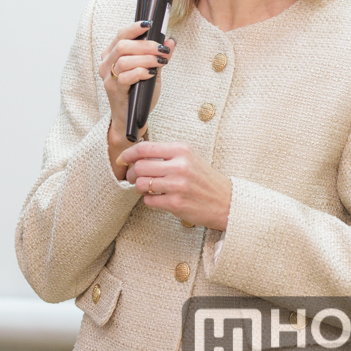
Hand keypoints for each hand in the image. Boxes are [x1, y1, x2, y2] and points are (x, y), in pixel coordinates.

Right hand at [99, 21, 175, 178]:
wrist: (132, 118)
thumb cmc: (139, 92)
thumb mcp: (152, 70)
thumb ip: (159, 55)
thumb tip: (171, 40)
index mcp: (112, 55)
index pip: (121, 35)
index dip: (135, 28)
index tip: (150, 25)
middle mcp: (106, 64)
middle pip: (123, 45)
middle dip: (145, 45)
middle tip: (162, 49)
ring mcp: (109, 78)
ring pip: (124, 60)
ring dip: (146, 58)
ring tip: (160, 61)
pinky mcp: (114, 91)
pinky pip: (126, 77)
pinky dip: (141, 72)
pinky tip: (151, 73)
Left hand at [116, 142, 231, 230]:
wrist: (226, 201)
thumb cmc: (205, 180)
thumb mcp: (189, 158)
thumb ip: (166, 155)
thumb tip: (136, 156)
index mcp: (181, 150)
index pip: (145, 148)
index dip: (128, 154)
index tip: (123, 159)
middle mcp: (179, 166)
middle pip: (139, 166)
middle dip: (131, 173)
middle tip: (133, 177)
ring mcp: (177, 185)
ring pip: (140, 184)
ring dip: (139, 187)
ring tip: (147, 188)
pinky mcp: (176, 203)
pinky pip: (148, 200)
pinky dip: (149, 200)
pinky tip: (158, 198)